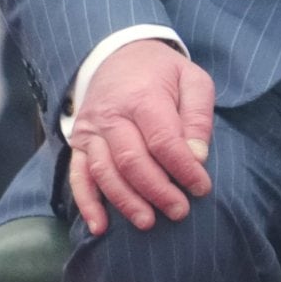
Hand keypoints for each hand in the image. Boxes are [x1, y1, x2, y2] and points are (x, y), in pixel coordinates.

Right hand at [66, 39, 215, 235]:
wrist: (118, 55)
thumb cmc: (162, 72)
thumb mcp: (192, 80)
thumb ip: (197, 116)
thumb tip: (197, 157)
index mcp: (143, 96)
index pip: (163, 140)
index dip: (183, 168)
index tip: (201, 187)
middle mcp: (111, 116)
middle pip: (132, 161)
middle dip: (157, 190)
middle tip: (179, 211)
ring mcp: (90, 131)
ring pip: (105, 173)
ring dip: (126, 201)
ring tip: (148, 222)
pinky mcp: (79, 144)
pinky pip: (78, 177)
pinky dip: (87, 204)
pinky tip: (100, 226)